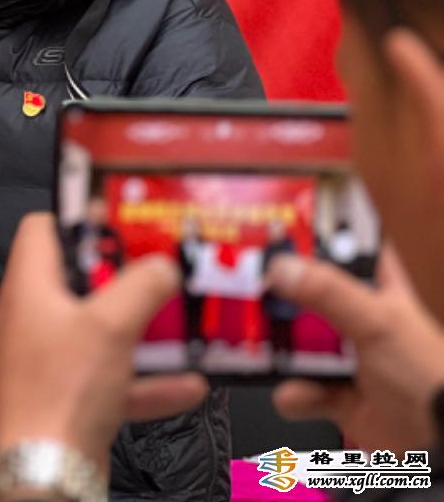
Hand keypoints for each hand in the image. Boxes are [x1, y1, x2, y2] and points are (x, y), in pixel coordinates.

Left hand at [0, 213, 207, 470]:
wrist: (44, 471)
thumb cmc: (62, 391)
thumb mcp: (113, 325)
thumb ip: (142, 286)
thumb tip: (161, 265)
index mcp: (26, 289)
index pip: (40, 230)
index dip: (78, 219)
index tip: (119, 222)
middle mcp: (26, 321)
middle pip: (74, 282)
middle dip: (121, 280)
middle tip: (158, 275)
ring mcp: (40, 363)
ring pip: (94, 335)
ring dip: (138, 332)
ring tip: (178, 326)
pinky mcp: (58, 400)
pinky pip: (104, 381)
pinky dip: (141, 380)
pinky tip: (185, 384)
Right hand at [268, 247, 443, 450]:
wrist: (439, 445)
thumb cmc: (427, 375)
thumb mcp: (378, 322)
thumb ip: (329, 292)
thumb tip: (279, 268)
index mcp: (377, 289)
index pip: (343, 247)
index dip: (311, 235)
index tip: (271, 227)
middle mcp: (357, 318)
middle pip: (304, 294)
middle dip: (276, 296)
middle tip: (248, 289)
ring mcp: (344, 357)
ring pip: (295, 342)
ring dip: (278, 349)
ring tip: (262, 347)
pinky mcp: (334, 393)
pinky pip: (299, 388)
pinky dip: (293, 393)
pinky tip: (296, 392)